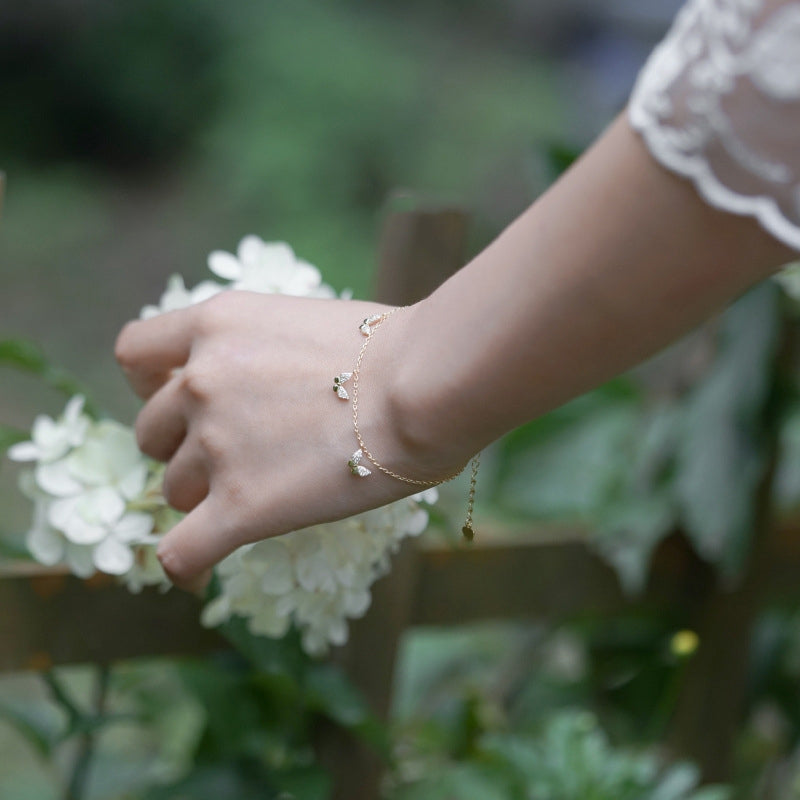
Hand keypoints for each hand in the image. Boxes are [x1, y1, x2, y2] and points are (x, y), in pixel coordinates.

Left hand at [114, 291, 453, 587]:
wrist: (423, 385)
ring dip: (205, 497)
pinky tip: (198, 574)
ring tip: (260, 496)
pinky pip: (181, 552)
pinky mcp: (241, 507)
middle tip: (238, 455)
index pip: (134, 353)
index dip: (150, 383)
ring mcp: (216, 446)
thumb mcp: (306, 322)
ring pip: (175, 491)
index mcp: (217, 325)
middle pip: (153, 433)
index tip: (177, 398)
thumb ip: (264, 350)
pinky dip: (186, 565)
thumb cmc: (391, 350)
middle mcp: (201, 381)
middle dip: (185, 447)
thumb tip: (270, 385)